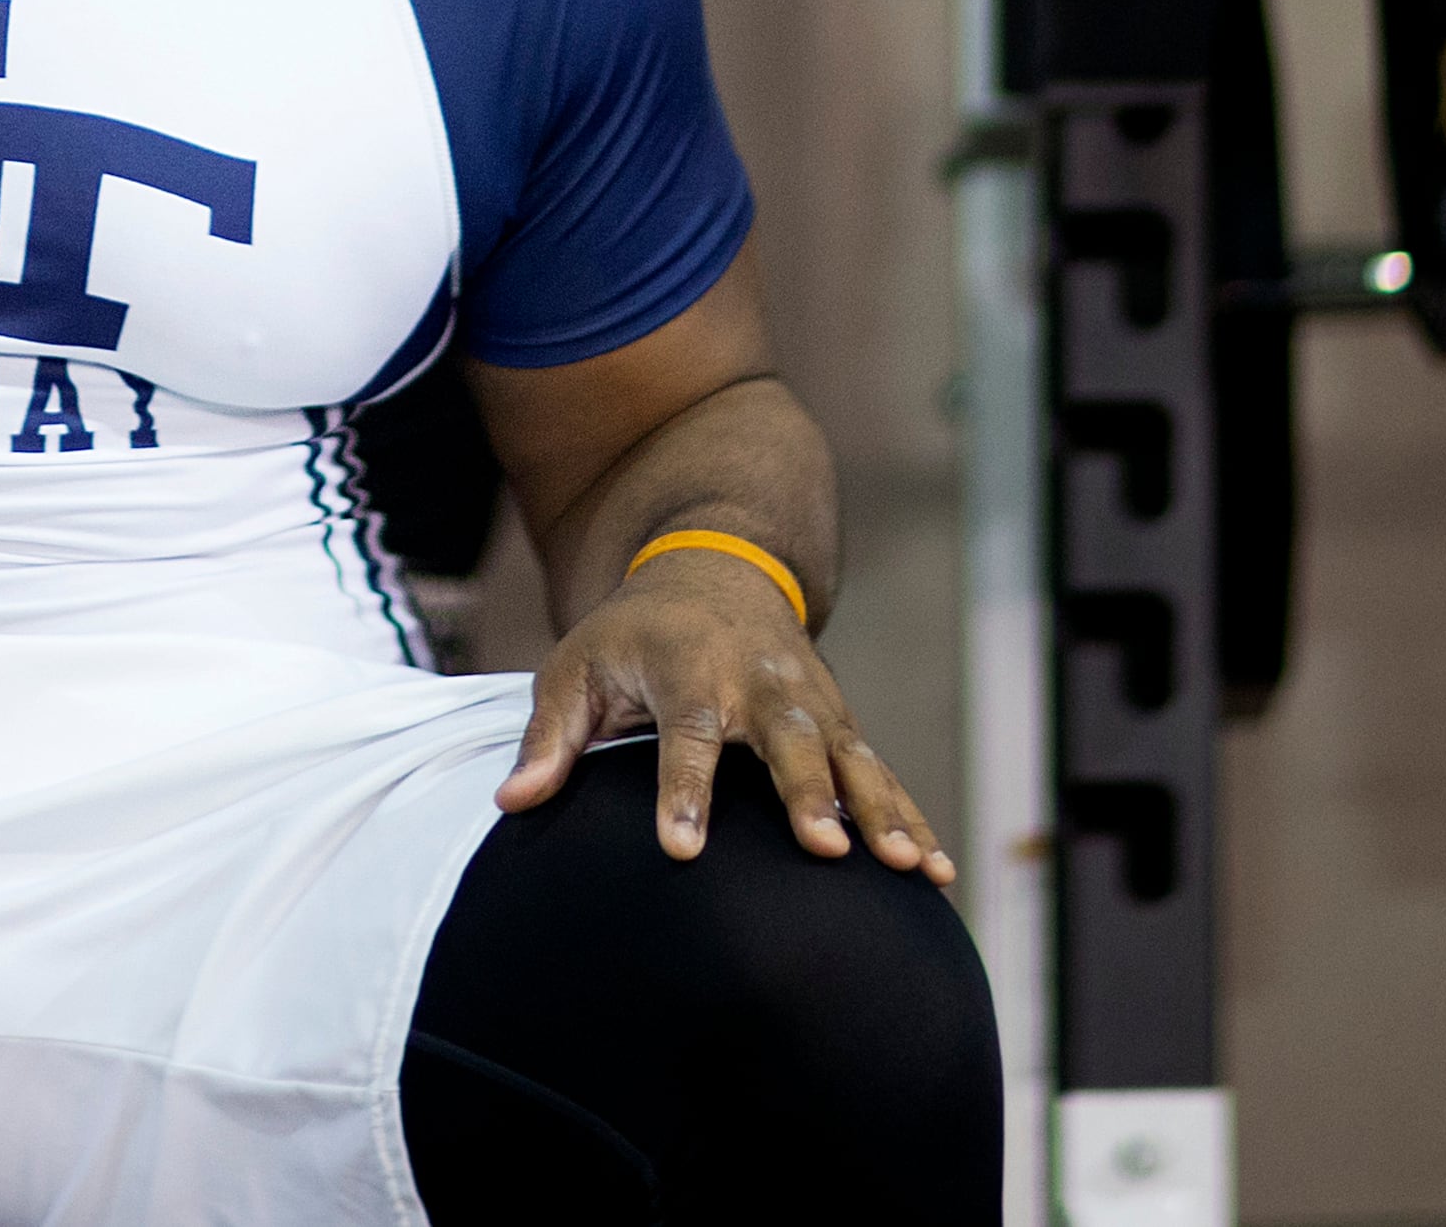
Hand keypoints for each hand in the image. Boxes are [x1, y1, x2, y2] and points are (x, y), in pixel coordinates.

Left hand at [498, 544, 953, 882]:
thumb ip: (550, 737)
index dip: (682, 792)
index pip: (685, 735)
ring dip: (881, 812)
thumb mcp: (576, 667)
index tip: (680, 848)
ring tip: (905, 868)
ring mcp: (810, 704)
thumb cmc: (633, 635)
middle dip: (808, 796)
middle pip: (787, 744)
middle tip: (825, 849)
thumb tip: (511, 803)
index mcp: (688, 670)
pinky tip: (934, 875)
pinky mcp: (840, 725)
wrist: (713, 570)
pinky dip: (911, 819)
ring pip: (852, 760)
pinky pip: (881, 776)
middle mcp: (759, 684)